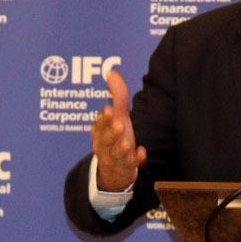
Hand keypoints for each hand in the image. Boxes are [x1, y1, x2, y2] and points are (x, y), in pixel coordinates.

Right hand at [91, 69, 145, 190]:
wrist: (114, 170)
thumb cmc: (116, 137)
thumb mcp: (118, 116)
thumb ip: (116, 95)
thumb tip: (111, 72)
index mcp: (100, 131)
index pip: (99, 124)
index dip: (103, 118)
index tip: (108, 110)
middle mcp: (104, 145)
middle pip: (105, 139)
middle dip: (111, 132)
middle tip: (119, 124)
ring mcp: (114, 158)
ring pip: (115, 154)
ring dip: (121, 148)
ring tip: (127, 143)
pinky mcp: (124, 169)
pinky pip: (129, 167)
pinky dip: (135, 161)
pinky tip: (141, 154)